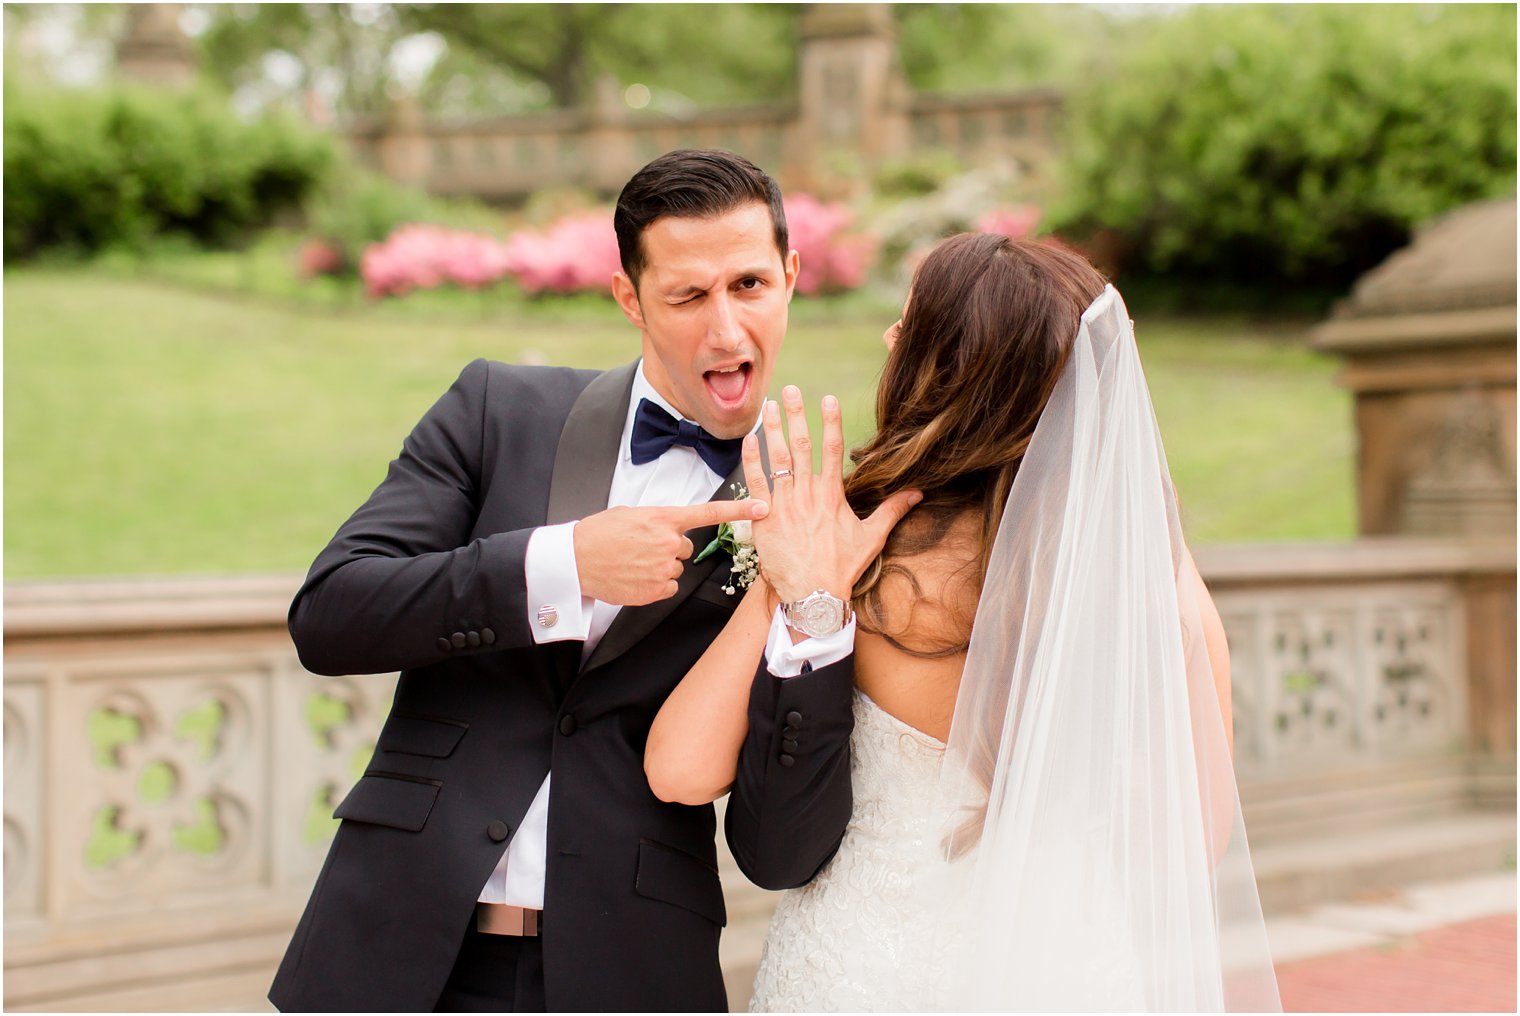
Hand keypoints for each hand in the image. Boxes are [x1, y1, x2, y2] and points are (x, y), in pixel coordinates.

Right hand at [575, 500, 769, 605]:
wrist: (575, 559)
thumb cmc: (599, 534)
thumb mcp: (631, 514)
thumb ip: (657, 520)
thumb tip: (669, 529)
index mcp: (663, 518)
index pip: (709, 512)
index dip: (740, 509)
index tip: (763, 507)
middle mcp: (668, 542)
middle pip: (685, 548)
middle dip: (668, 548)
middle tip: (640, 548)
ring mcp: (663, 568)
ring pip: (675, 568)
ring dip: (659, 567)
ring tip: (632, 563)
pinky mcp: (656, 590)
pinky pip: (667, 587)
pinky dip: (653, 585)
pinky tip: (634, 577)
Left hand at [742, 385, 919, 605]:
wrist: (812, 594)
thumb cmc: (842, 568)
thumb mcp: (872, 537)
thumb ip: (893, 510)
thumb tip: (919, 492)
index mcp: (833, 495)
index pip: (832, 449)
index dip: (830, 422)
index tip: (827, 398)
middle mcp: (807, 494)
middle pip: (801, 446)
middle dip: (795, 415)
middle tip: (789, 390)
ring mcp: (784, 504)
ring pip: (777, 459)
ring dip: (772, 430)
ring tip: (768, 406)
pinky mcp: (764, 517)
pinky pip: (755, 483)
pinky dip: (751, 460)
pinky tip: (749, 439)